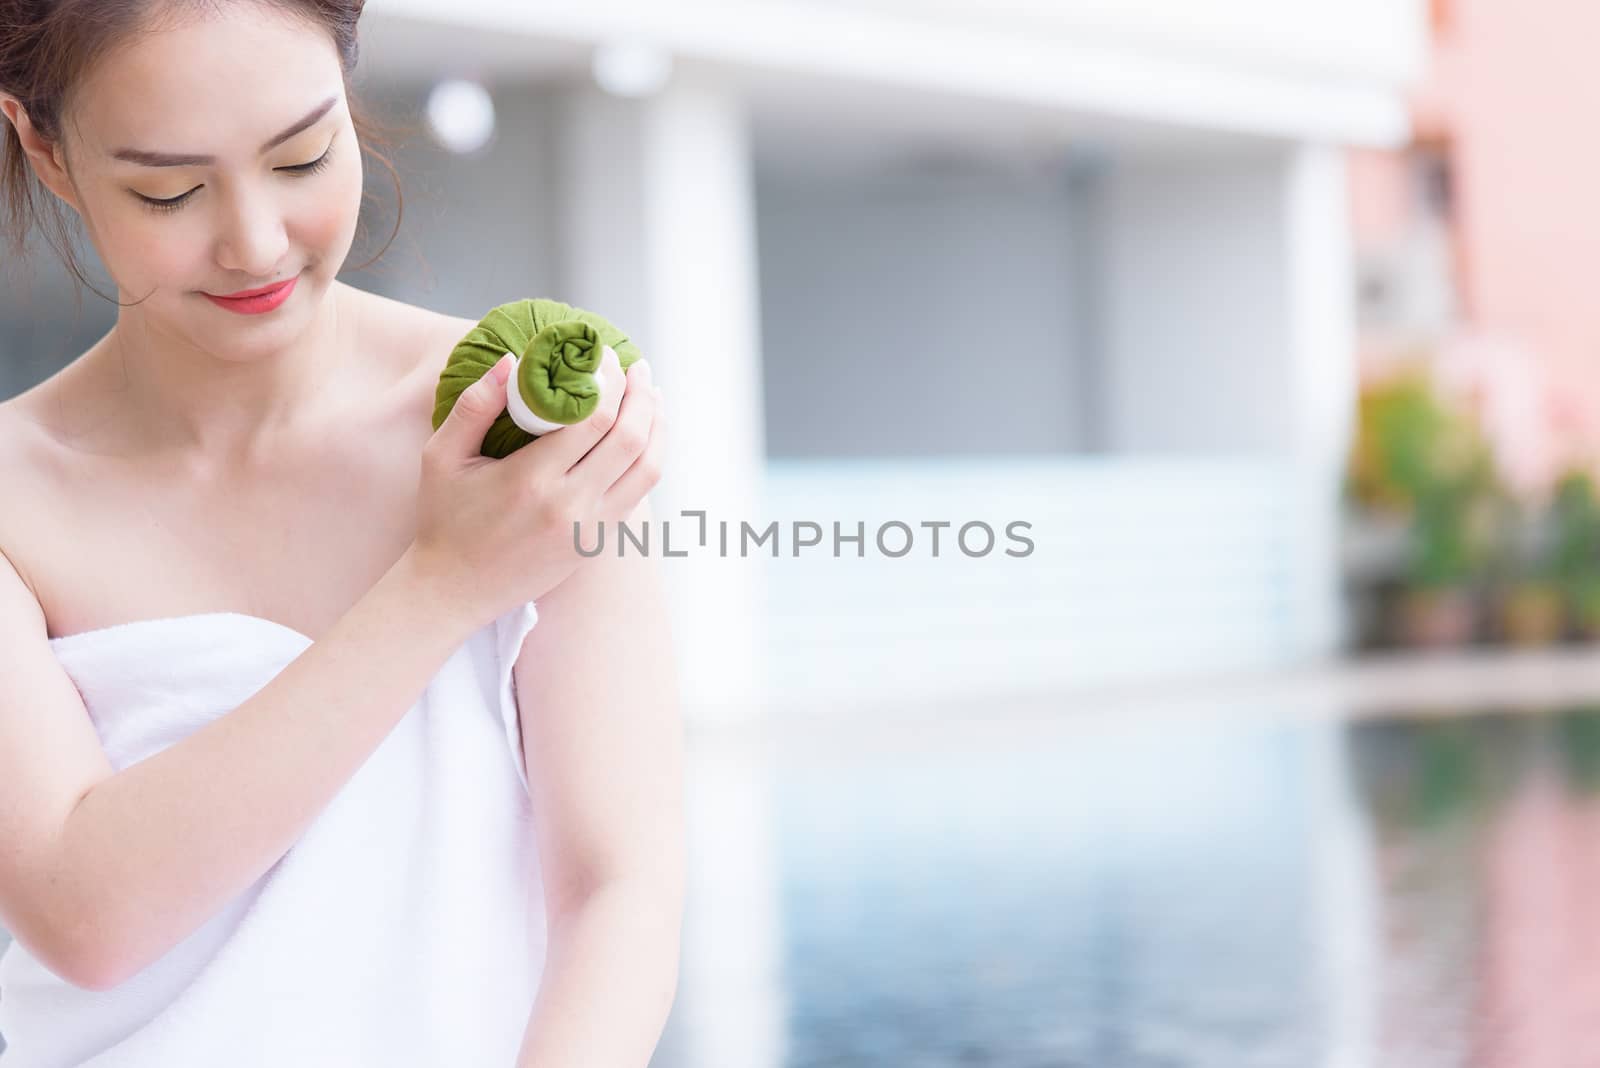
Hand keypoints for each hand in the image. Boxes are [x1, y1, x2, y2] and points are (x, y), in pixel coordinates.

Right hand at [410, 345, 664, 623]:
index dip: (608, 380)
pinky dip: (648, 458)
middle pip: (629, 438)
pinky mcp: (598, 543)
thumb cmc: (444, 519)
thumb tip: (510, 360)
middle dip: (640, 395)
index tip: (604, 355)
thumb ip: (475, 405)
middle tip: (637, 368)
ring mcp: (590, 529)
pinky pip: (638, 493)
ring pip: (647, 468)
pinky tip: (643, 435)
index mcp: (531, 481)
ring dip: (656, 426)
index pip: (592, 418)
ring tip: (652, 396)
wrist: (454, 590)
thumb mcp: (442, 457)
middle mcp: (569, 506)